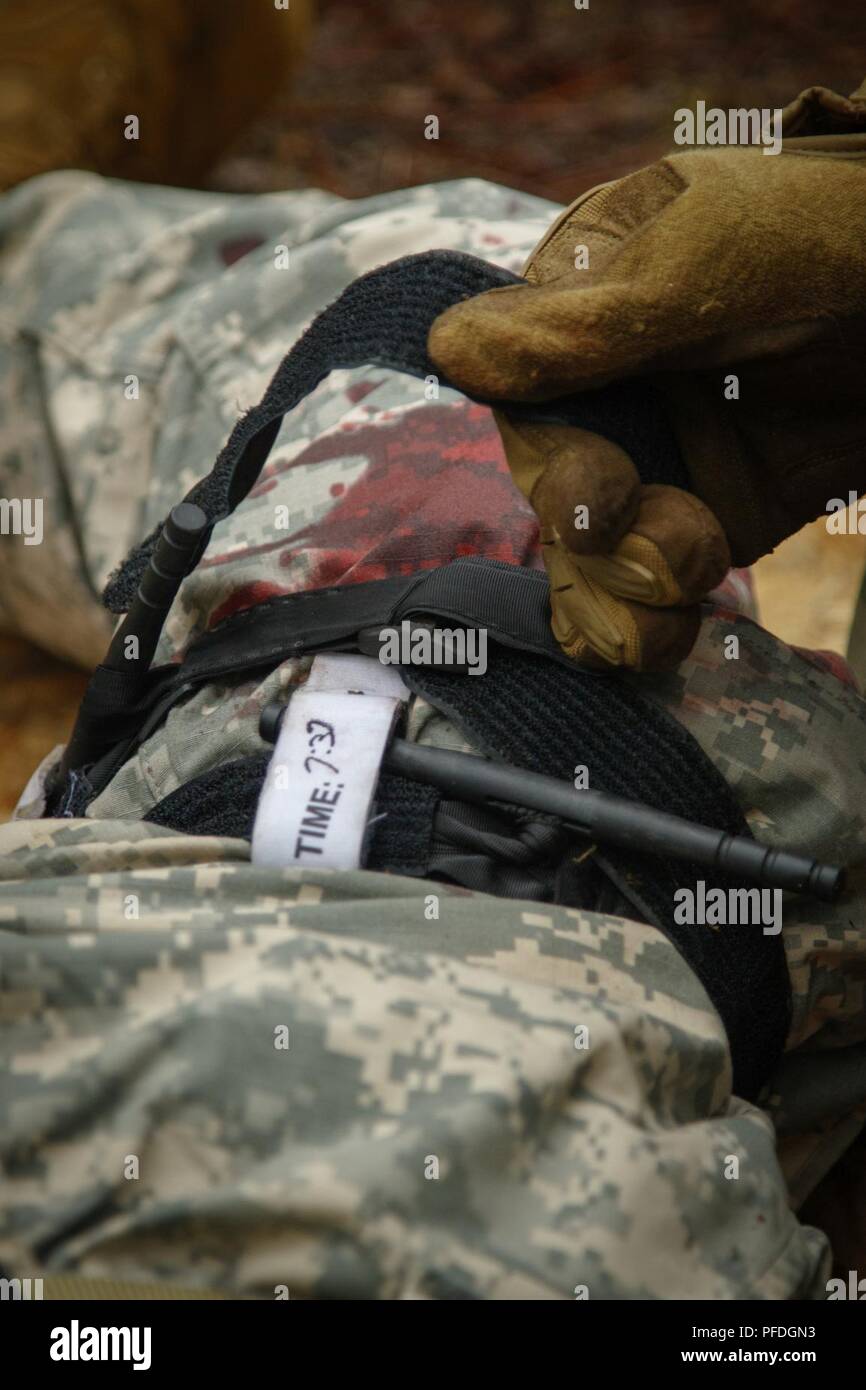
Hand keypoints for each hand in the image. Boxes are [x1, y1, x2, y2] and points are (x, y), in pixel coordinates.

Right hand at [428, 81, 865, 668]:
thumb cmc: (822, 234)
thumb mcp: (703, 258)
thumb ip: (584, 321)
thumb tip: (448, 351)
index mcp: (583, 307)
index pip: (521, 402)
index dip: (554, 462)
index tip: (604, 490)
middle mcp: (610, 389)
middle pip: (554, 497)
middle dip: (596, 544)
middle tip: (671, 548)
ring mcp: (664, 458)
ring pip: (589, 559)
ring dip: (612, 604)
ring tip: (664, 623)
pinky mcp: (720, 515)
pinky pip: (655, 589)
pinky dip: (646, 628)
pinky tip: (665, 641)